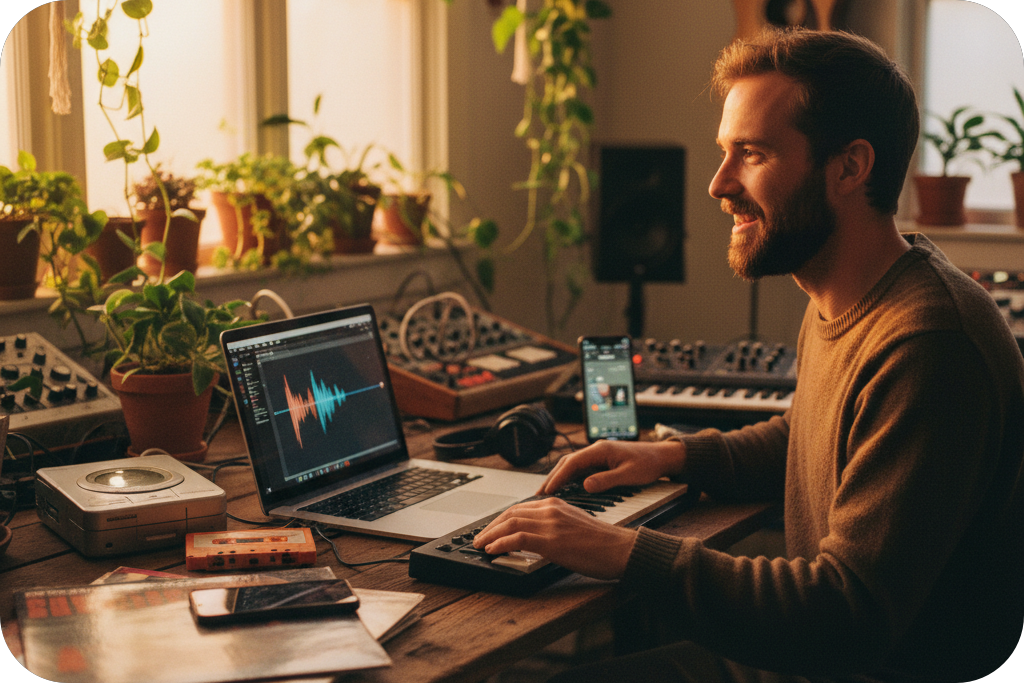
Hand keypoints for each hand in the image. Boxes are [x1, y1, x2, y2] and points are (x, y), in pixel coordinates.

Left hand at [472, 497, 637, 579]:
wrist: (621, 549)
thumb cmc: (603, 543)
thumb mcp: (574, 526)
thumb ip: (554, 526)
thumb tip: (536, 538)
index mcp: (556, 504)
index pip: (520, 508)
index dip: (501, 519)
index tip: (491, 529)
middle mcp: (551, 509)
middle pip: (511, 513)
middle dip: (491, 526)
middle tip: (479, 538)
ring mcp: (551, 524)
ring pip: (510, 523)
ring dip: (490, 535)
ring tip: (480, 544)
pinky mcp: (551, 540)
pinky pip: (517, 538)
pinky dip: (500, 543)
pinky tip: (492, 550)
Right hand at [539, 438, 685, 494]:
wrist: (662, 457)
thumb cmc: (648, 464)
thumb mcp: (629, 475)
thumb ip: (607, 480)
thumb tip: (585, 485)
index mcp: (600, 450)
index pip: (572, 463)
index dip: (557, 477)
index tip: (547, 491)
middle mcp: (596, 450)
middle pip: (567, 463)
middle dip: (552, 478)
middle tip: (538, 495)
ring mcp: (597, 455)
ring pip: (571, 466)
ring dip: (558, 478)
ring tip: (546, 494)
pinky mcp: (600, 462)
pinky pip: (579, 470)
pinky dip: (568, 479)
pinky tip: (563, 490)